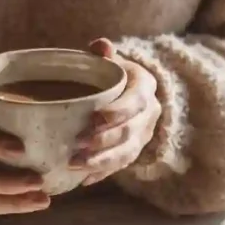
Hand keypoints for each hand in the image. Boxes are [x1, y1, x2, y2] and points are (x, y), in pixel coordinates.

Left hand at [70, 38, 160, 185]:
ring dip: (101, 161)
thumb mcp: (109, 60)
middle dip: (104, 141)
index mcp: (144, 87)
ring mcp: (143, 135)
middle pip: (130, 131)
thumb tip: (102, 45)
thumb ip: (104, 53)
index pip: (135, 102)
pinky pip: (120, 166)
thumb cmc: (110, 73)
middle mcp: (149, 114)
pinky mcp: (134, 151)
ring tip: (75, 164)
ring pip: (126, 153)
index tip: (94, 119)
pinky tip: (82, 179)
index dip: (117, 112)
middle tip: (78, 145)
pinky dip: (101, 173)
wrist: (126, 91)